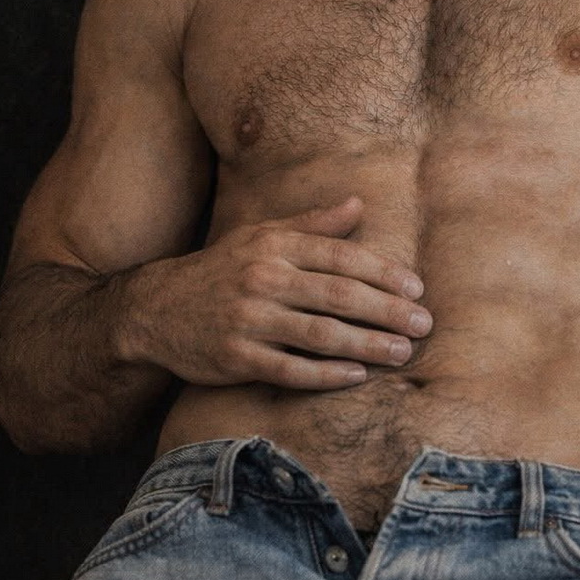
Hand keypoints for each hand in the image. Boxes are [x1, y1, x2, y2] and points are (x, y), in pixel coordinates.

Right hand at [121, 197, 431, 389]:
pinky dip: (326, 374)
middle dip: (386, 310)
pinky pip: (290, 369)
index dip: (383, 272)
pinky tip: (357, 376)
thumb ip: (313, 224)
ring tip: (402, 351)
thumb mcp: (262, 236)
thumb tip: (359, 203)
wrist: (156, 309)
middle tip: (423, 323)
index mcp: (274, 246)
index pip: (341, 257)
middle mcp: (263, 279)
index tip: (416, 287)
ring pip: (319, 334)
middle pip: (338, 295)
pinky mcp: (236, 358)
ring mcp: (249, 320)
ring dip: (367, 344)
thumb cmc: (222, 269)